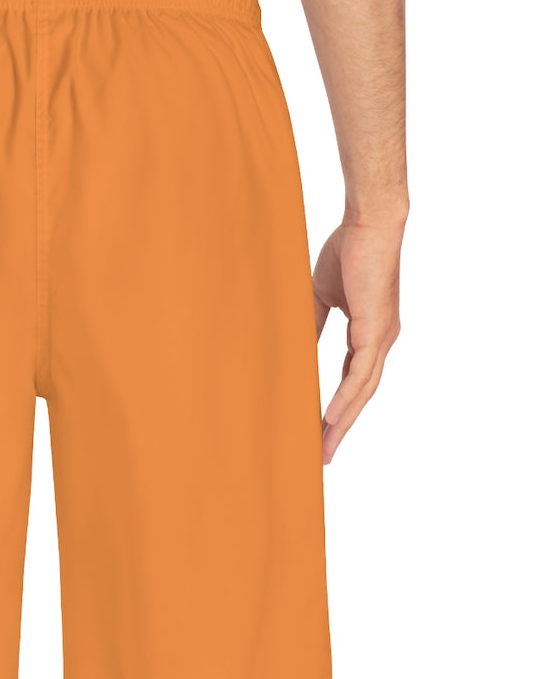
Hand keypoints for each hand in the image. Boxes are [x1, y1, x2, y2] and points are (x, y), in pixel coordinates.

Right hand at [313, 214, 404, 463]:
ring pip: (361, 391)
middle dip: (340, 427)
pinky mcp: (376, 331)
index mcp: (368, 333)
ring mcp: (381, 338)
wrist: (369, 224)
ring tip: (324, 446)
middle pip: (359, 395)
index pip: (351, 379)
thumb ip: (313, 324)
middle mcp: (380, 341)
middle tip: (322, 453)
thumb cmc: (349, 250)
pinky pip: (360, 374)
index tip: (319, 428)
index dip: (337, 406)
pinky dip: (345, 398)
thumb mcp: (323, 296)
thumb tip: (296, 347)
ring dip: (342, 421)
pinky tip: (330, 418)